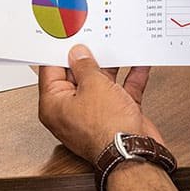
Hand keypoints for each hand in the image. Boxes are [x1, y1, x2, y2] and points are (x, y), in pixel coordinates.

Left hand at [38, 44, 162, 163]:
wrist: (136, 154)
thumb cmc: (108, 131)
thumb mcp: (93, 85)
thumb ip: (85, 66)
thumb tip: (78, 54)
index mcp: (54, 105)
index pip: (51, 71)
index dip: (59, 52)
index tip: (65, 36)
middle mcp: (72, 111)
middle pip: (77, 76)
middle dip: (88, 57)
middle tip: (92, 36)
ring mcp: (96, 114)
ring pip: (101, 82)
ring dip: (111, 66)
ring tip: (116, 45)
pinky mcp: (117, 116)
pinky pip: (122, 91)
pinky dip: (130, 77)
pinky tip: (138, 63)